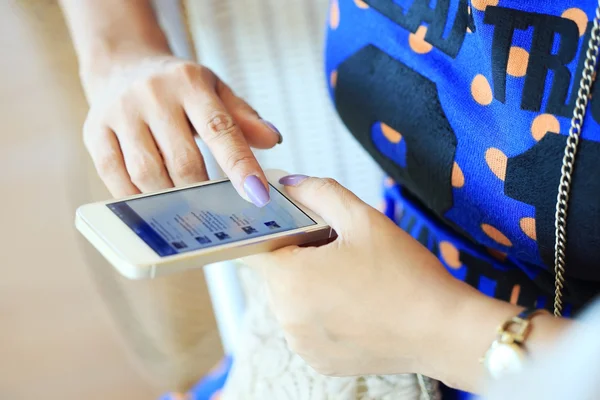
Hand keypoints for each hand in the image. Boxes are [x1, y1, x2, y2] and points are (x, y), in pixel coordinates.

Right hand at [82, 54, 280, 203]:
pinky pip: (114, 175)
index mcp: (189, 82)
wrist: (123, 64)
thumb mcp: (215, 90)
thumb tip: (272, 140)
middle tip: (214, 209)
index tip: (258, 195)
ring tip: (184, 208)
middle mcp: (152, 94)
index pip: (220, 129)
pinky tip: (151, 202)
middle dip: (202, 192)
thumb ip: (243, 117)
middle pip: (182, 161)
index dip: (241, 166)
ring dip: (169, 199)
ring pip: (147, 174)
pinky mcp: (94, 131)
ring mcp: (119, 112)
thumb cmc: (177, 85)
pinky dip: (135, 196)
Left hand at [245, 175, 474, 376]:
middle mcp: (287, 317)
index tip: (290, 224)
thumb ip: (319, 193)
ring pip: (292, 301)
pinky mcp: (319, 362)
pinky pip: (307, 327)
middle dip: (299, 256)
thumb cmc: (408, 277)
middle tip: (338, 250)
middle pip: (275, 274)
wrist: (445, 332)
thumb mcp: (363, 219)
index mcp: (291, 280)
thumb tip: (289, 184)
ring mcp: (302, 344)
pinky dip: (322, 314)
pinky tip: (355, 306)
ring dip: (310, 286)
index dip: (269, 230)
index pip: (252, 247)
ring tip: (352, 280)